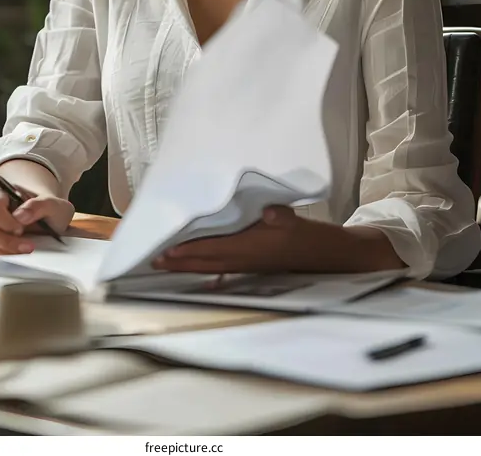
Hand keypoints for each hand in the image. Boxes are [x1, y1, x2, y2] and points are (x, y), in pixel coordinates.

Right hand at [0, 188, 73, 256]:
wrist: (51, 220)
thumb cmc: (48, 209)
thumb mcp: (52, 203)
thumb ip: (39, 205)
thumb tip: (20, 216)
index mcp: (3, 197)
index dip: (4, 221)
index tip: (21, 229)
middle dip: (4, 241)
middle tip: (28, 246)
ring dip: (6, 252)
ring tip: (28, 252)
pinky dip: (7, 259)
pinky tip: (23, 257)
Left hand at [153, 205, 403, 274]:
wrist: (328, 256)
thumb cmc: (309, 237)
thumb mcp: (298, 221)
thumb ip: (282, 216)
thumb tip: (271, 213)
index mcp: (252, 248)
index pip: (213, 250)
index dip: (189, 251)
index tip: (166, 250)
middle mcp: (245, 260)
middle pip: (205, 263)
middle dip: (179, 262)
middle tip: (152, 260)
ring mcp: (246, 265)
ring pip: (210, 267)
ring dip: (187, 265)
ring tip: (164, 263)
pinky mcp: (250, 265)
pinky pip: (220, 267)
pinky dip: (203, 265)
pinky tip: (193, 266)